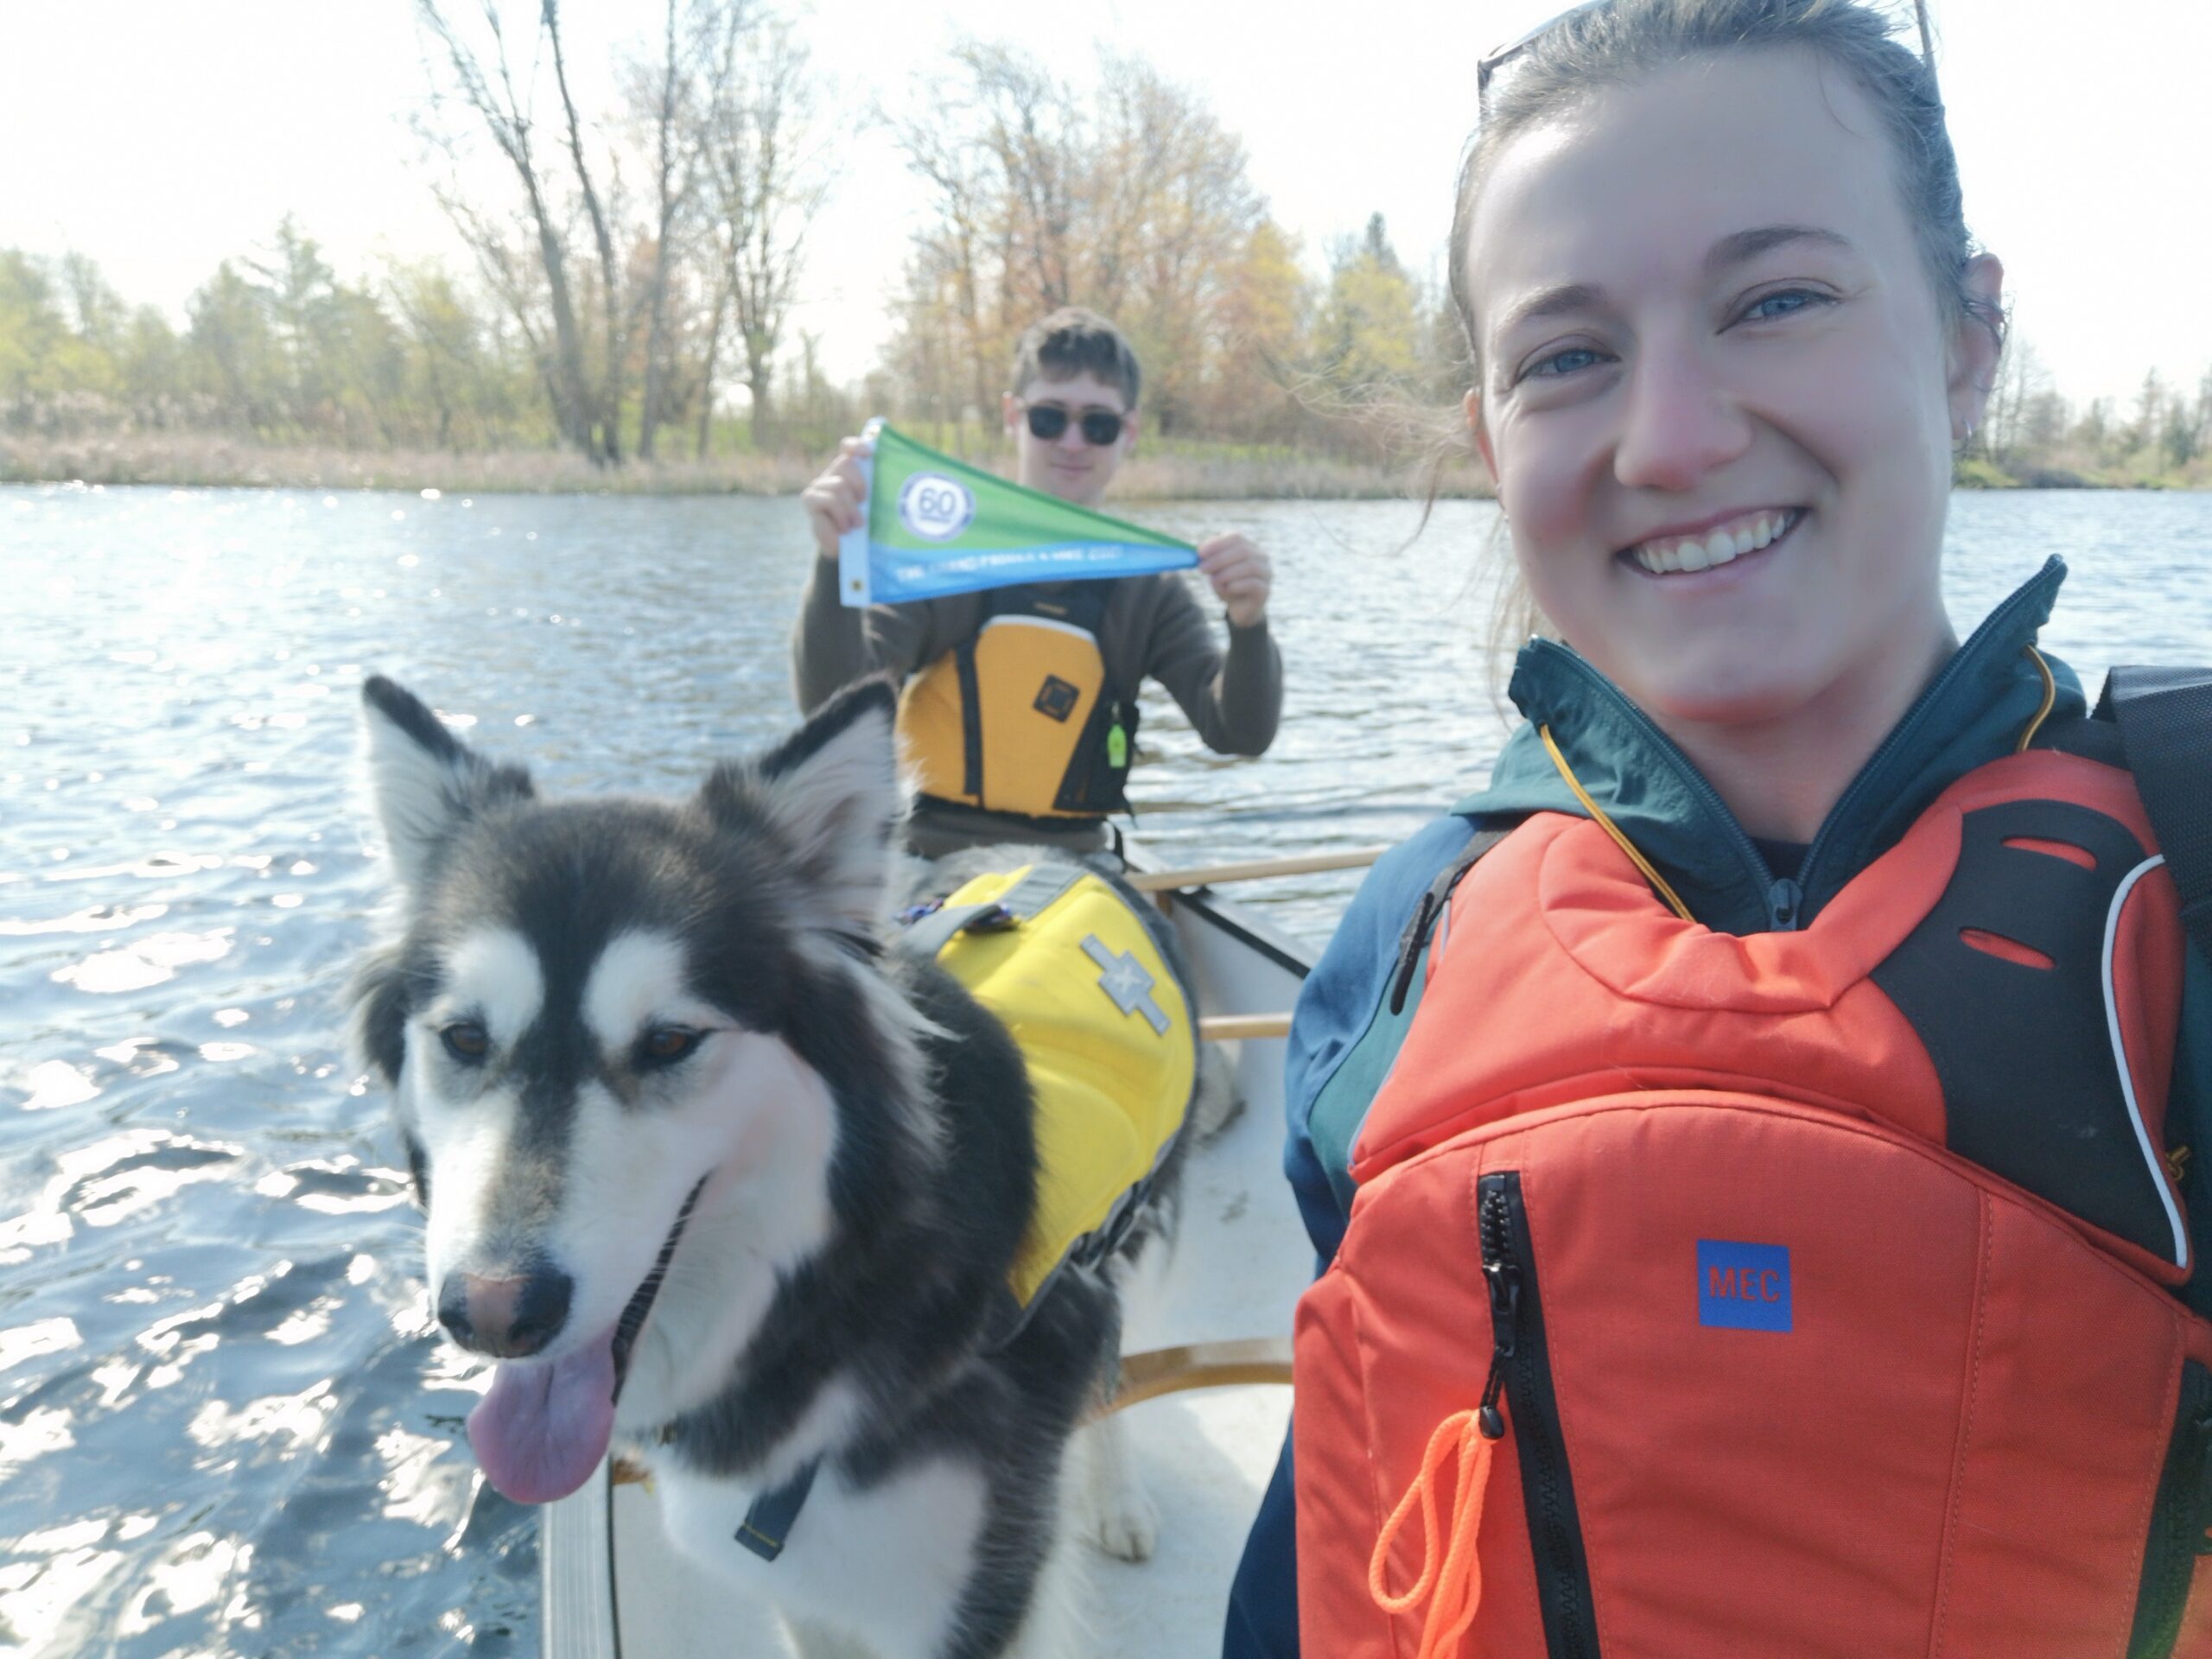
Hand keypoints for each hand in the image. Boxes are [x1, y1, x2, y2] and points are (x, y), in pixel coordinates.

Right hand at [802, 435, 871, 559]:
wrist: (845, 550)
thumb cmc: (863, 526)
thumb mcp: (873, 507)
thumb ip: (878, 491)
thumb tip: (899, 483)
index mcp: (848, 472)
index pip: (848, 448)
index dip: (856, 445)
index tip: (869, 453)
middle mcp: (832, 474)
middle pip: (845, 463)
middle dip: (860, 483)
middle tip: (865, 502)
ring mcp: (819, 485)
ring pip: (839, 485)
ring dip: (851, 508)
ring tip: (857, 524)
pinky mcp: (810, 499)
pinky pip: (829, 500)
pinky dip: (841, 515)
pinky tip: (844, 528)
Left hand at [1197, 533, 1270, 628]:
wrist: (1241, 608)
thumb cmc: (1228, 585)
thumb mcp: (1216, 572)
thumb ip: (1210, 562)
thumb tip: (1199, 553)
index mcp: (1248, 547)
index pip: (1236, 538)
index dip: (1217, 543)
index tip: (1200, 553)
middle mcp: (1261, 557)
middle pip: (1243, 551)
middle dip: (1219, 559)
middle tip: (1203, 569)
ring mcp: (1266, 573)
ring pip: (1250, 567)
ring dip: (1228, 573)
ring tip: (1214, 581)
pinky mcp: (1265, 590)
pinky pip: (1253, 584)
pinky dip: (1237, 585)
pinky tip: (1227, 588)